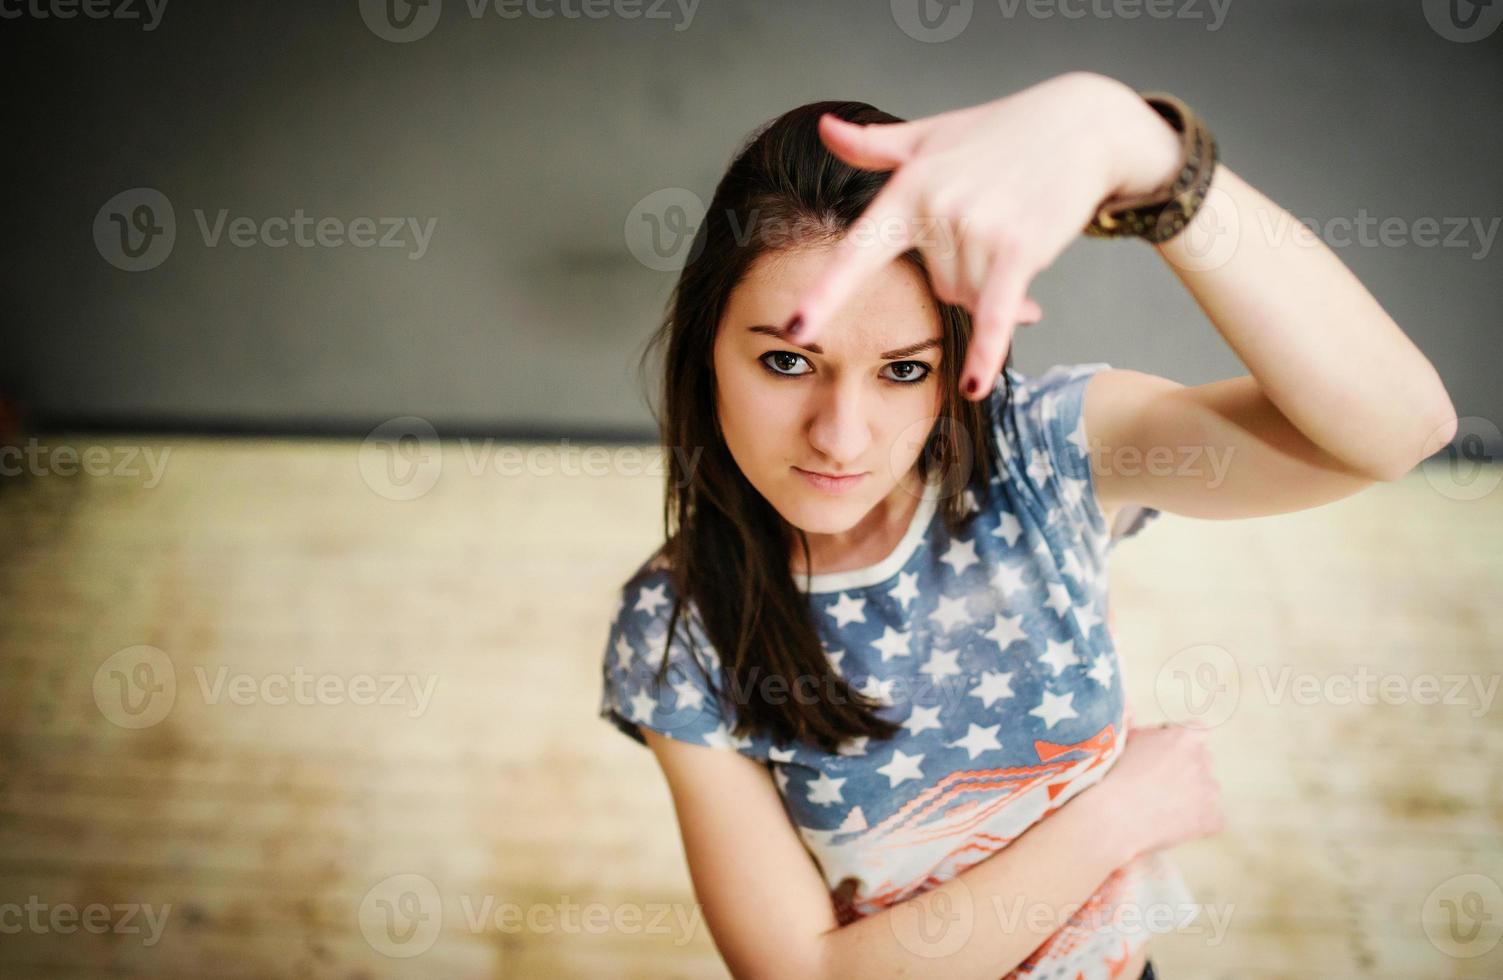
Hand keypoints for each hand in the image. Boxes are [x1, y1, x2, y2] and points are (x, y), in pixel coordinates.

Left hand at [780, 71, 1182, 400]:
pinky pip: (993, 313)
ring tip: (1017, 234)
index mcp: (907, 189)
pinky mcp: (1018, 249)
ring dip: (992, 285)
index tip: (796, 332)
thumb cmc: (1000, 132)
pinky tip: (974, 387)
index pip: (857, 252)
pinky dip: (987, 350)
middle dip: (963, 273)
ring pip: (968, 299)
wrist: (1080, 125)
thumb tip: (825, 129)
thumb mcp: (932, 135)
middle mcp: (935, 212)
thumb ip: (874, 147)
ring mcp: (976, 231)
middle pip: (935, 288)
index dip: (825, 295)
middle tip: (992, 223)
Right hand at [1093, 722, 1224, 861]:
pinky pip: (1211, 819)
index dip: (1182, 742)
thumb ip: (1147, 731)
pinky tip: (1174, 823)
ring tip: (1164, 805)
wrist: (1115, 815)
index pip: (1198, 731)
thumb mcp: (1129, 739)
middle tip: (1161, 781)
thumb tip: (1144, 723)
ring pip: (1208, 789)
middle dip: (1187, 769)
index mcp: (1184, 737)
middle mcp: (1202, 761)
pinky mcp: (1210, 818)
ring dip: (1193, 794)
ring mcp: (1209, 791)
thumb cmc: (1115, 776)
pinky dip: (1197, 821)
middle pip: (1203, 761)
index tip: (1168, 752)